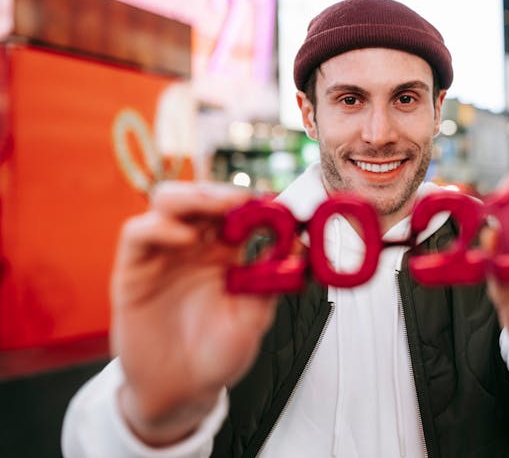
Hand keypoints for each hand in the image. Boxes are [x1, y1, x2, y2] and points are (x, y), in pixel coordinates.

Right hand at [110, 182, 277, 444]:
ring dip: (193, 198)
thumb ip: (272, 281)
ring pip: (167, 203)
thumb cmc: (218, 356)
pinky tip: (185, 238)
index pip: (235, 211)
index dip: (252, 201)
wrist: (183, 392)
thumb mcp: (254, 318)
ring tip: (218, 210)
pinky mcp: (133, 270)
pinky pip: (137, 234)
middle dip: (222, 192)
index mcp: (225, 253)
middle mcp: (193, 247)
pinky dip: (160, 227)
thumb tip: (298, 246)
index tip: (273, 203)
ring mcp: (162, 255)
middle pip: (200, 197)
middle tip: (244, 200)